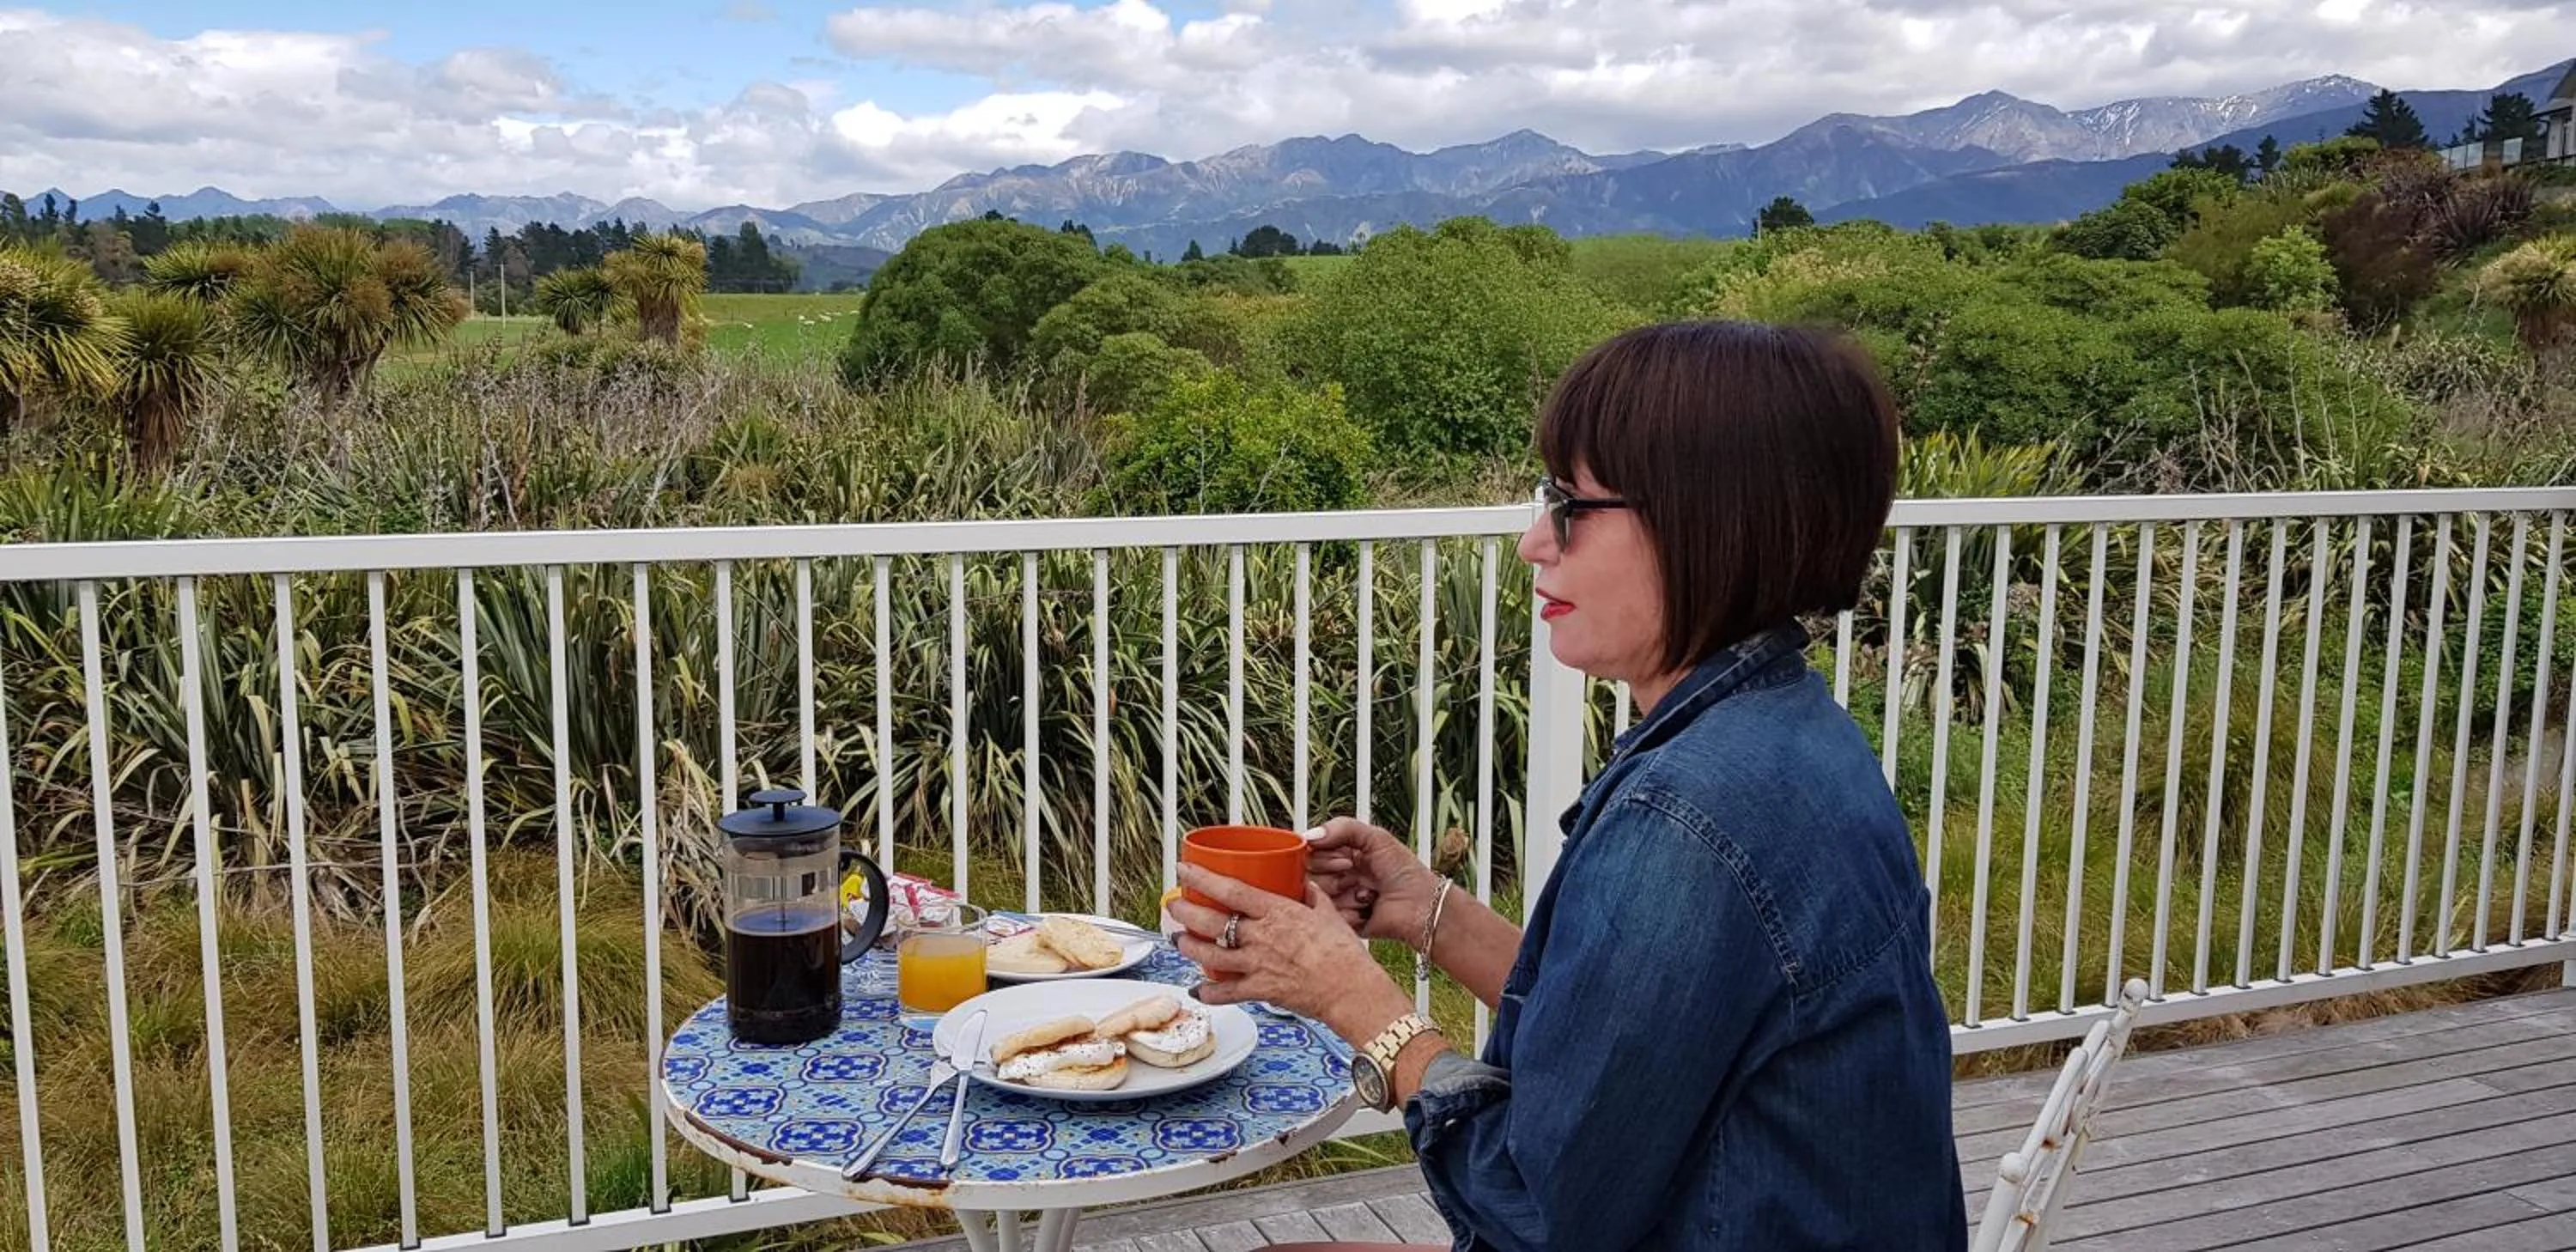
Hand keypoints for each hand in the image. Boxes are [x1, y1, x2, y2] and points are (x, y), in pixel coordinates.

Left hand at [1171, 863, 1413, 1047]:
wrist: (1352, 990)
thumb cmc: (1344, 954)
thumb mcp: (1328, 913)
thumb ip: (1312, 897)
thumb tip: (1305, 885)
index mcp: (1278, 912)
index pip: (1231, 889)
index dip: (1202, 878)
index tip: (1185, 870)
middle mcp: (1262, 937)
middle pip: (1212, 922)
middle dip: (1185, 912)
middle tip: (1174, 905)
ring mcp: (1257, 964)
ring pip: (1210, 955)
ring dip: (1189, 947)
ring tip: (1178, 940)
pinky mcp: (1259, 990)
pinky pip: (1225, 992)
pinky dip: (1207, 992)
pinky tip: (1196, 989)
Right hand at [1307, 817, 1444, 945]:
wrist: (1421, 906)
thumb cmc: (1405, 871)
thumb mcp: (1376, 837)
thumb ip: (1342, 827)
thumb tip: (1308, 836)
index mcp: (1343, 854)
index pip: (1311, 851)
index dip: (1321, 853)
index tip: (1343, 856)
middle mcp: (1337, 877)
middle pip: (1308, 873)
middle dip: (1332, 871)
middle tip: (1352, 871)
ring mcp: (1339, 900)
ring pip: (1316, 895)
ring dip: (1344, 892)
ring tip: (1366, 892)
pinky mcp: (1343, 923)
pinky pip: (1328, 917)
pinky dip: (1349, 911)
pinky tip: (1367, 908)